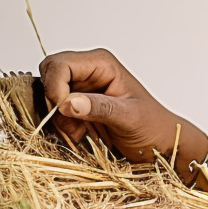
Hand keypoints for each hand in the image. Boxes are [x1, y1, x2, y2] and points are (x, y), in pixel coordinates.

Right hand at [39, 48, 195, 162]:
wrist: (160, 144)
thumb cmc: (153, 126)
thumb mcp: (129, 117)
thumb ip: (100, 108)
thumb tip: (68, 102)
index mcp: (101, 64)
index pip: (59, 64)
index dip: (54, 86)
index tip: (63, 108)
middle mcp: (88, 73)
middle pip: (48, 78)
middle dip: (53, 102)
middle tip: (72, 123)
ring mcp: (80, 90)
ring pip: (47, 99)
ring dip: (58, 119)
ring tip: (82, 132)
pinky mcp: (77, 108)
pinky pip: (53, 114)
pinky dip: (60, 128)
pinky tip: (81, 135)